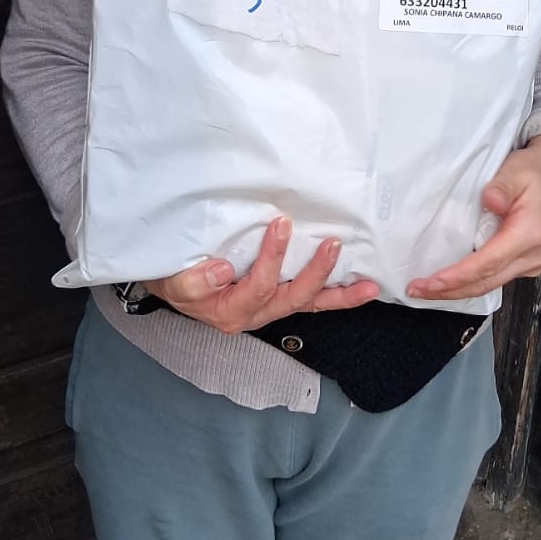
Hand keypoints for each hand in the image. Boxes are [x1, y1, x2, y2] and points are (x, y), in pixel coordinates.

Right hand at [144, 217, 378, 333]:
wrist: (171, 286)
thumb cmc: (174, 278)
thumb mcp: (173, 280)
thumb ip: (194, 280)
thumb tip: (223, 270)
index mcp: (230, 311)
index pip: (258, 286)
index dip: (272, 258)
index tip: (280, 224)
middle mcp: (255, 315)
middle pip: (292, 299)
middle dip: (316, 273)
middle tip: (333, 245)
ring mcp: (269, 310)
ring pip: (308, 305)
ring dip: (339, 295)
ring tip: (368, 287)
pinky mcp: (277, 301)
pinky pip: (310, 302)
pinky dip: (334, 296)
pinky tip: (358, 288)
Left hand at [406, 133, 540, 302]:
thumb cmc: (533, 173)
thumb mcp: (516, 170)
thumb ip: (502, 186)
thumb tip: (490, 200)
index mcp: (529, 235)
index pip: (488, 263)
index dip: (458, 276)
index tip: (432, 281)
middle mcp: (531, 256)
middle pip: (485, 282)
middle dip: (449, 291)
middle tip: (417, 290)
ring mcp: (528, 263)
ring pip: (488, 285)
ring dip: (456, 290)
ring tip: (425, 290)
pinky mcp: (521, 264)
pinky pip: (492, 279)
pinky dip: (468, 283)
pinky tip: (447, 283)